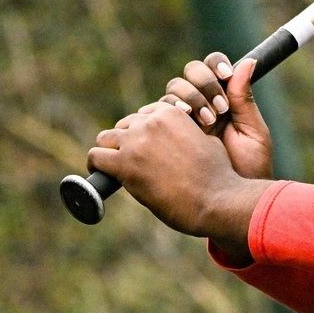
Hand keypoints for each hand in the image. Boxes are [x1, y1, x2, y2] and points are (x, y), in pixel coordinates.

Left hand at [87, 97, 268, 250]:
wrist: (217, 200)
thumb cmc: (217, 177)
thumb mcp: (207, 141)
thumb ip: (187, 134)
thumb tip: (175, 143)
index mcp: (172, 113)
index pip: (144, 115)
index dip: (144, 133)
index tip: (145, 148)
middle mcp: (151, 122)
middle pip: (124, 126)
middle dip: (126, 143)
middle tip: (133, 163)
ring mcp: (136, 142)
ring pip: (105, 139)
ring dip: (109, 153)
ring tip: (114, 169)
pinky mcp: (125, 164)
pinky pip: (96, 158)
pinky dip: (97, 167)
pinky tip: (103, 176)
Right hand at [163, 54, 273, 180]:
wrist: (233, 202)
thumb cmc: (250, 169)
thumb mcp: (253, 133)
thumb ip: (245, 99)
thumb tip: (249, 61)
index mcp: (222, 101)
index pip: (211, 69)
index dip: (214, 67)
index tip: (226, 75)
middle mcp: (199, 108)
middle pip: (187, 76)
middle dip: (202, 85)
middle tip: (219, 109)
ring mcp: (179, 123)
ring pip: (170, 93)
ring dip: (187, 99)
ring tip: (207, 122)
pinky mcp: (162, 139)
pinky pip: (155, 116)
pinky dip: (166, 113)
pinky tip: (184, 122)